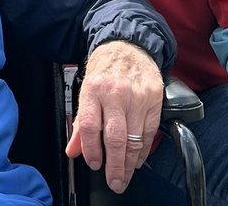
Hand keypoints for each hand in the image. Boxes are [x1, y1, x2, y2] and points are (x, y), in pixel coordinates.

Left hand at [65, 40, 162, 194]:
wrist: (128, 44)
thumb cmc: (105, 68)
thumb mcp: (86, 88)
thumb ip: (80, 122)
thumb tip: (73, 150)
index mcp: (94, 89)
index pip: (89, 126)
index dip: (91, 150)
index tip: (93, 164)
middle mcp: (115, 93)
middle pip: (115, 138)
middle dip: (115, 166)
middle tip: (114, 182)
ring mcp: (137, 96)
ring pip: (134, 139)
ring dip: (130, 164)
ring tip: (125, 175)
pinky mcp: (154, 98)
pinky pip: (150, 132)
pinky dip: (144, 151)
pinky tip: (138, 159)